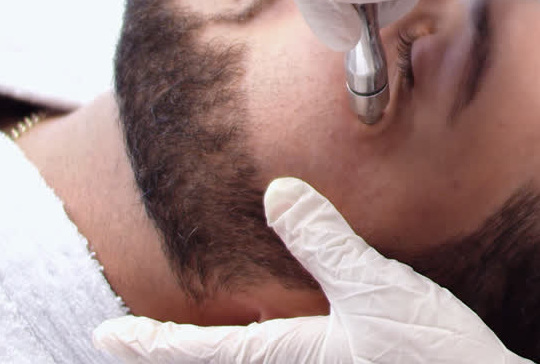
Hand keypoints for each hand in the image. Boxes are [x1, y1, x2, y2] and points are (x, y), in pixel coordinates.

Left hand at [93, 177, 532, 363]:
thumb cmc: (436, 361)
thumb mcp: (380, 292)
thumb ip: (327, 243)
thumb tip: (276, 193)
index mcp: (290, 356)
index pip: (201, 350)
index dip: (148, 342)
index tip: (103, 334)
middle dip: (177, 355)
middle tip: (133, 342)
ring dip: (220, 353)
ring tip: (198, 340)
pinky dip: (265, 352)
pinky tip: (284, 336)